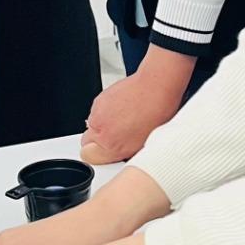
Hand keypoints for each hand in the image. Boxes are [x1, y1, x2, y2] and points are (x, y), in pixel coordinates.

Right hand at [83, 46, 195, 162]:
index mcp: (113, 146)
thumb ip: (126, 153)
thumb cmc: (157, 112)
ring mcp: (98, 114)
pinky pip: (97, 111)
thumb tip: (122, 155)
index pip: (89, 157)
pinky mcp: (98, 100)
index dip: (99, 155)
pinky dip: (106, 111)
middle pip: (87, 142)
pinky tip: (123, 108)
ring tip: (124, 119)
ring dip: (104, 124)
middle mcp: (102, 131)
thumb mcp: (145, 144)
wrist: (156, 86)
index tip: (108, 151)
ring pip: (93, 125)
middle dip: (100, 140)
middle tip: (117, 135)